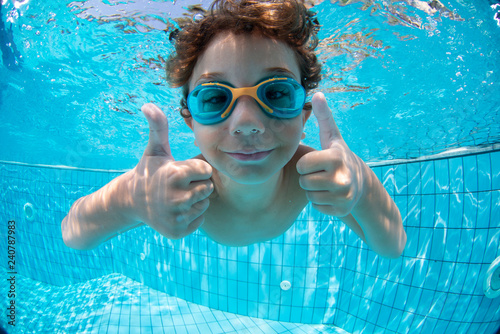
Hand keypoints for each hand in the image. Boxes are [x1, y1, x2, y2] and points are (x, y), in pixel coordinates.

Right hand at [130, 103, 213, 238]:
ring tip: (177, 196)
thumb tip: (148, 105)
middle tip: (181, 184)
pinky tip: (176, 209)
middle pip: (208, 188)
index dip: (197, 169)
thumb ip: (158, 127)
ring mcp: (175, 217)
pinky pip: (199, 219)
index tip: (183, 170)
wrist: (131, 202)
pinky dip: (191, 215)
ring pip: (204, 204)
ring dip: (195, 200)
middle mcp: (175, 198)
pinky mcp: (176, 231)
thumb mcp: (155, 150)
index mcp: (174, 175)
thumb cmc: (149, 172)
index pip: (206, 170)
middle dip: (197, 184)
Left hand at [296, 93, 364, 216]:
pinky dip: (321, 203)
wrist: (361, 183)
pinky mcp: (342, 210)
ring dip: (313, 190)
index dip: (305, 163)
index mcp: (336, 158)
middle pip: (305, 182)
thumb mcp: (332, 137)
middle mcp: (342, 177)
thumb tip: (317, 94)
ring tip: (325, 183)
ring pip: (310, 196)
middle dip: (308, 178)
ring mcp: (344, 196)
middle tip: (320, 173)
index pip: (302, 165)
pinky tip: (330, 194)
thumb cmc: (338, 157)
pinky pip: (317, 207)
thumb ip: (324, 117)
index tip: (315, 162)